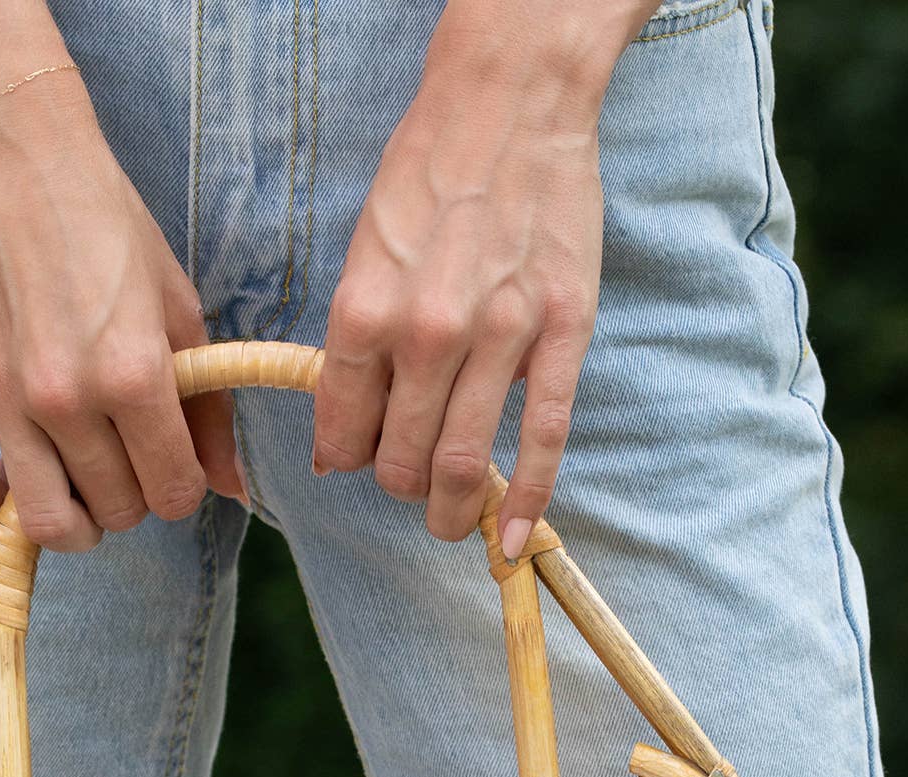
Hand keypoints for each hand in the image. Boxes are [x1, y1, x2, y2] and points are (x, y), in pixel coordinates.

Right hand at [0, 2, 242, 551]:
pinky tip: (13, 474)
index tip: (168, 463)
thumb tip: (230, 487)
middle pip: (115, 511)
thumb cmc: (102, 226)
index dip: (180, 486)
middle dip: (130, 496)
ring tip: (74, 484)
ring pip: (47, 522)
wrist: (6, 158)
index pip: (173, 493)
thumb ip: (208, 405)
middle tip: (122, 460)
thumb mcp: (177, 307)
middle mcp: (67, 398)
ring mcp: (1, 400)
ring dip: (72, 517)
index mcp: (134, 375)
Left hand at [313, 0, 655, 555]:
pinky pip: (546, 440)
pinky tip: (511, 542)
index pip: (345, 433)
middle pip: (403, 462)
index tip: (356, 462)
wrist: (510, 104)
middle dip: (400, 484)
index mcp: (366, 312)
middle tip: (409, 480)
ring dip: (451, 510)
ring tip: (449, 522)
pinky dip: (527, 503)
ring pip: (466, 464)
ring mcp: (501, 337)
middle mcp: (429, 333)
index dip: (347, 459)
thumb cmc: (427, 175)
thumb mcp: (362, 254)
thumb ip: (354, 346)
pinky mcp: (562, 334)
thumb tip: (345, 434)